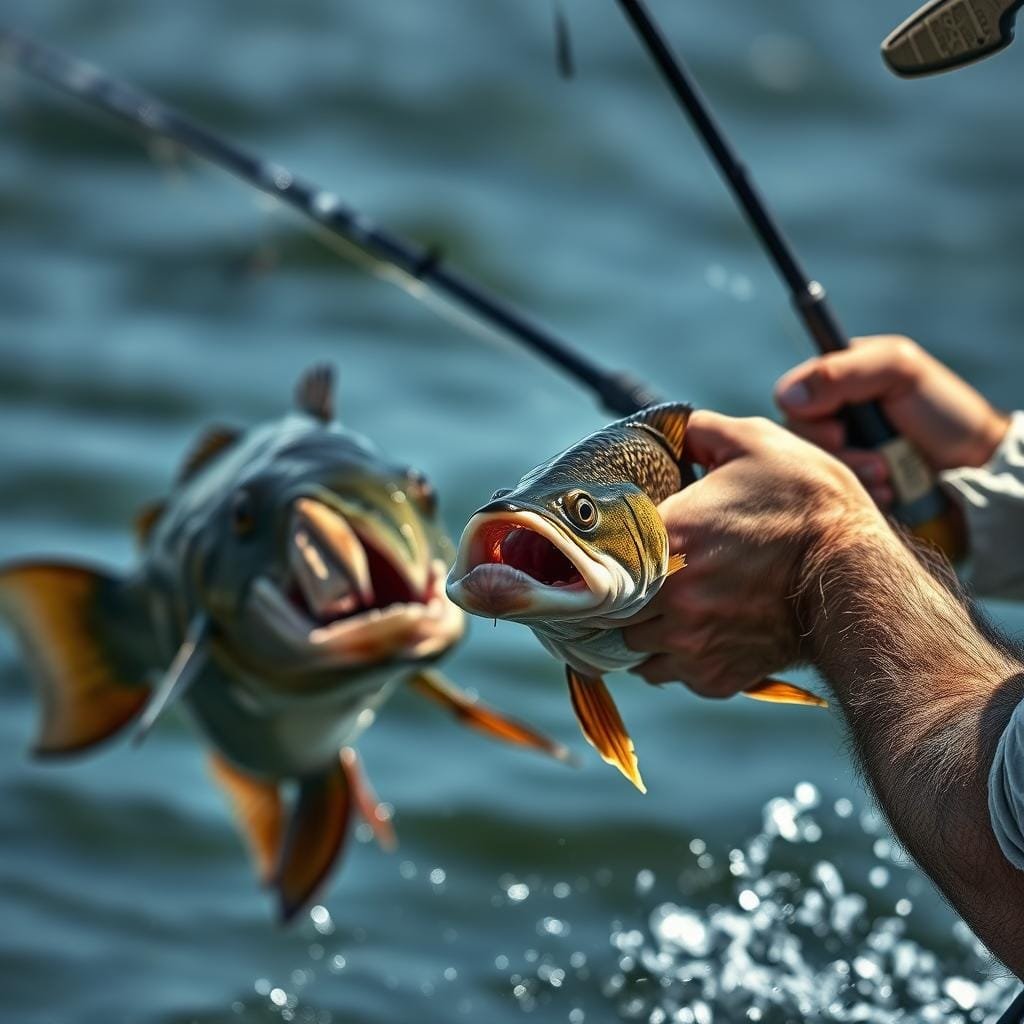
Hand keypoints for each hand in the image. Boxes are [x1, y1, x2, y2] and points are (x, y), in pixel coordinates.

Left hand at [622, 410, 885, 696]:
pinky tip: (694, 632)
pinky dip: (675, 658)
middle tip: (629, 580)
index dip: (597, 552)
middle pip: (607, 606)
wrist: (859, 577)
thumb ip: (701, 431)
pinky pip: (670, 673)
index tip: (603, 548)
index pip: (596, 554)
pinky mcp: (712, 675)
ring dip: (642, 629)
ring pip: (633, 646)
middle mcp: (667, 595)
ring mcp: (688, 640)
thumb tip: (675, 429)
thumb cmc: (809, 505)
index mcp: (665, 536)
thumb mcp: (756, 443)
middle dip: (617, 594)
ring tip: (662, 608)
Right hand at [775, 335, 1009, 508]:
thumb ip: (843, 372)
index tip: (841, 429)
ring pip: (812, 469)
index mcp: (836, 380)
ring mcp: (839, 451)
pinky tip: (887, 492)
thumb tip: (786, 397)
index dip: (807, 417)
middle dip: (837, 453)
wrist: (978, 462)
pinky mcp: (847, 483)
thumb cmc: (944, 408)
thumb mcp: (899, 371)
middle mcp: (830, 415)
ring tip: (888, 476)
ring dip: (852, 475)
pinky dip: (859, 495)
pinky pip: (831, 494)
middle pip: (796, 438)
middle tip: (875, 460)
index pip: (789, 397)